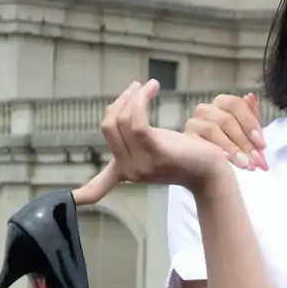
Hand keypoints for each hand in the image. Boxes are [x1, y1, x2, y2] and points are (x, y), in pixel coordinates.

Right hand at [73, 79, 235, 205]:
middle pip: (108, 125)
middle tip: (137, 88)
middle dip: (120, 101)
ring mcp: (142, 165)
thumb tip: (120, 113)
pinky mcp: (156, 153)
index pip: (99, 183)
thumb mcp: (153, 148)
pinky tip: (152, 88)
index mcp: (126, 171)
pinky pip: (137, 121)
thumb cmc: (185, 155)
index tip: (73, 201)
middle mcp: (130, 171)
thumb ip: (134, 138)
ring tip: (145, 86)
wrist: (212, 169)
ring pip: (121, 120)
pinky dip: (140, 99)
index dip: (86, 191)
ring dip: (132, 96)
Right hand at [185, 91, 268, 172]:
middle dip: (244, 141)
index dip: (250, 123)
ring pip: (213, 129)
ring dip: (232, 148)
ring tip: (245, 164)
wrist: (212, 170)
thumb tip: (250, 96)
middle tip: (257, 159)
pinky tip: (226, 161)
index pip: (236, 104)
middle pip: (226, 118)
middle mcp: (206, 109)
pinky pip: (200, 142)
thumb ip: (251, 115)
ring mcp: (194, 122)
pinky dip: (216, 150)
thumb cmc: (233, 149)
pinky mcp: (186, 138)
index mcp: (222, 103)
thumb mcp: (247, 133)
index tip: (262, 145)